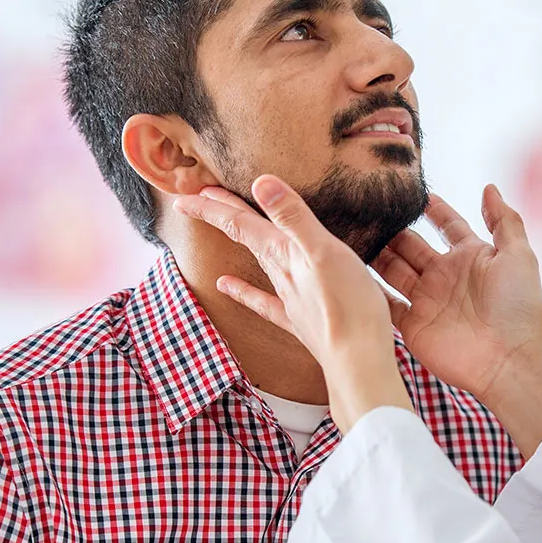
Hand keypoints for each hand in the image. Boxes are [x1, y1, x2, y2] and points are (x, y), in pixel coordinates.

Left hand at [176, 176, 411, 431]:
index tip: (184, 196)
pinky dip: (244, 292)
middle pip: (245, 237)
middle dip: (222, 215)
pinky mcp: (300, 320)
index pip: (241, 223)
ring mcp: (289, 298)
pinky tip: (225, 286)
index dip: (213, 207)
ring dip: (239, 241)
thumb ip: (293, 216)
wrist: (357, 359)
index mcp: (284, 254)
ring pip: (256, 262)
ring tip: (224, 226)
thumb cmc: (348, 305)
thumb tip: (259, 183)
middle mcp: (281, 273)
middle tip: (196, 198)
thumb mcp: (323, 251)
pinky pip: (264, 303)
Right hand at [376, 186, 541, 455]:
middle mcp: (445, 276)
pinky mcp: (412, 326)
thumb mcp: (518, 254)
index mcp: (470, 256)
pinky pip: (385, 303)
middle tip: (365, 210)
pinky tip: (348, 271)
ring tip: (350, 232)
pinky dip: (368, 289)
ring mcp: (427, 300)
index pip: (447, 225)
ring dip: (375, 254)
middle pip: (411, 246)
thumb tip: (489, 188)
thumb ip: (504, 220)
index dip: (432, 209)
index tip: (410, 190)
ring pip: (393, 270)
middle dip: (391, 229)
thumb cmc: (519, 306)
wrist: (508, 359)